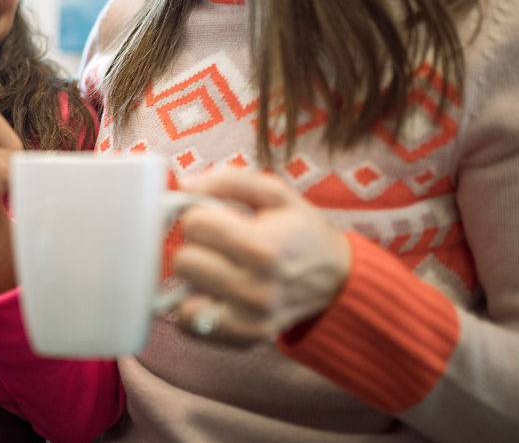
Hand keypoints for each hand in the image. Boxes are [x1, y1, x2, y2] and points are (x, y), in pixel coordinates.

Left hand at [171, 167, 350, 346]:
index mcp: (264, 248)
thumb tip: (183, 184)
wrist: (336, 280)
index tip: (223, 219)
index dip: (203, 215)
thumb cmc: (299, 230)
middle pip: (183, 260)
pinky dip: (195, 306)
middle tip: (223, 246)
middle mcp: (256, 289)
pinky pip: (189, 324)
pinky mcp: (243, 339)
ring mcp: (249, 319)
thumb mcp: (275, 193)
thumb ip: (228, 180)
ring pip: (181, 293)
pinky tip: (217, 293)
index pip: (194, 224)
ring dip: (196, 278)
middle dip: (198, 246)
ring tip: (223, 269)